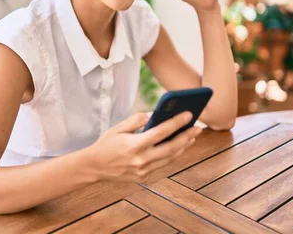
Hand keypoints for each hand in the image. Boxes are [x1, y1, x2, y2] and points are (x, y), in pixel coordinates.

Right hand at [84, 111, 202, 182]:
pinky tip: (178, 146)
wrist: (94, 167)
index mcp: (134, 145)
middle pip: (171, 148)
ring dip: (183, 147)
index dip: (177, 122)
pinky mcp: (143, 177)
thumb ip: (137, 120)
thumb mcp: (118, 128)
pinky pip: (162, 164)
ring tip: (192, 136)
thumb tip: (155, 115)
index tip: (189, 114)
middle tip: (198, 127)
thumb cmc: (106, 144)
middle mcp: (141, 160)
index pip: (161, 132)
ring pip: (170, 158)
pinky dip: (172, 155)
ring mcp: (143, 171)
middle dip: (187, 136)